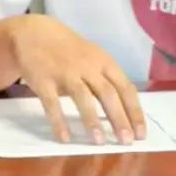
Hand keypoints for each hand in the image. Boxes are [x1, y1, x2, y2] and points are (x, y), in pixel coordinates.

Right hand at [4, 14, 145, 145]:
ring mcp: (65, 73)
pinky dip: (59, 121)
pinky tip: (65, 138)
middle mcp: (88, 66)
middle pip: (108, 93)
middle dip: (119, 118)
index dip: (134, 112)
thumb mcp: (95, 58)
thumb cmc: (70, 51)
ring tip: (100, 142)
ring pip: (83, 97)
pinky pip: (52, 103)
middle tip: (126, 142)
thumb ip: (108, 80)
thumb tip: (126, 112)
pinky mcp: (43, 80)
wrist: (34, 33)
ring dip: (92, 120)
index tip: (141, 134)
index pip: (125, 88)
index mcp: (104, 62)